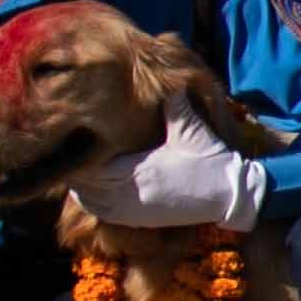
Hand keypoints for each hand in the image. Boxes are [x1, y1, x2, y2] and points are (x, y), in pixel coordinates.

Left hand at [71, 103, 268, 230]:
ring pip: (92, 203)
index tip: (77, 142)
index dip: (81, 157)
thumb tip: (169, 80)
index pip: (94, 166)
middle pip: (88, 186)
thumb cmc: (210, 161)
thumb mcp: (192, 130)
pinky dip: (94, 204)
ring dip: (83, 189)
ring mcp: (134, 210)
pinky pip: (105, 215)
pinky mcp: (140, 220)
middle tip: (70, 156)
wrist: (229, 196)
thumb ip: (175, 106)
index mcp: (139, 169)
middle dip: (78, 173)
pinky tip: (93, 192)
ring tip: (80, 174)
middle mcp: (131, 193)